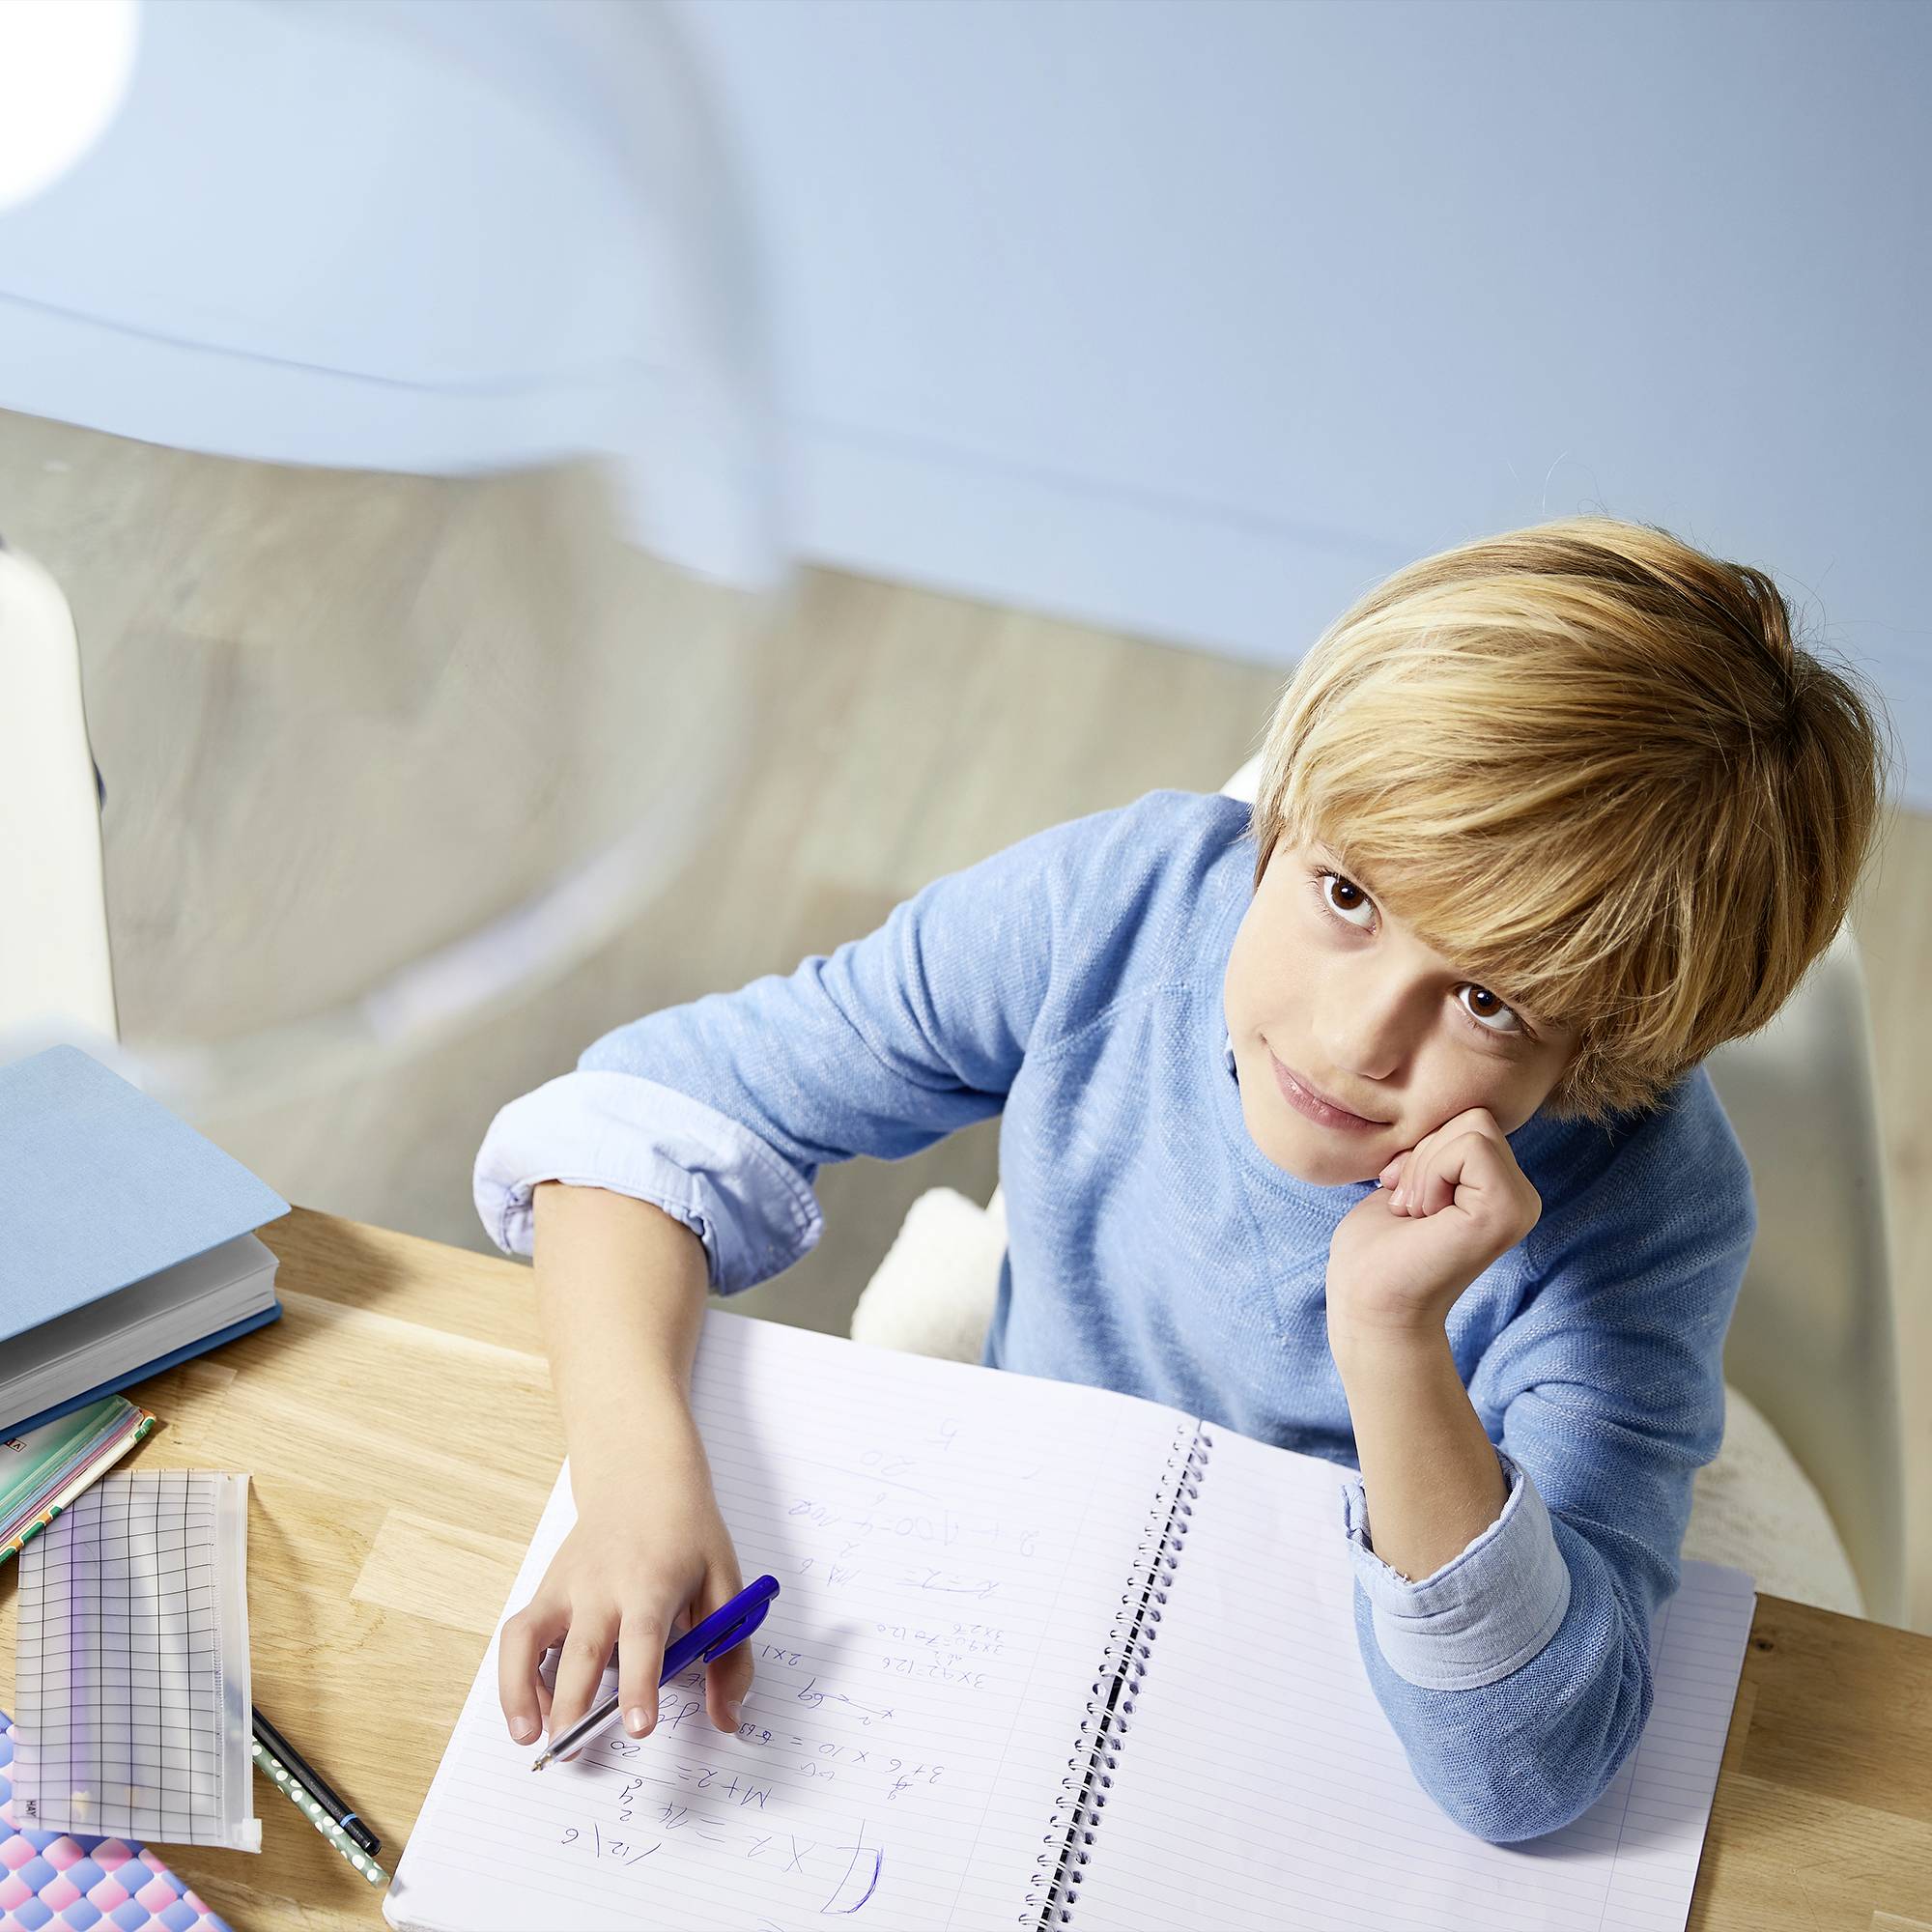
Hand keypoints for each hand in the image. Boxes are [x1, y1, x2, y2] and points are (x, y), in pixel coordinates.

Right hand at [496, 1431, 751, 1754]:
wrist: (642, 1477)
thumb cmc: (688, 1536)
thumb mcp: (727, 1584)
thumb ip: (731, 1656)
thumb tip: (728, 1720)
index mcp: (653, 1582)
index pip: (644, 1637)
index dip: (641, 1683)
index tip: (639, 1727)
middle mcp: (602, 1585)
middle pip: (584, 1648)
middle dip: (574, 1702)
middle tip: (572, 1750)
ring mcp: (566, 1586)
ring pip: (530, 1638)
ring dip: (522, 1690)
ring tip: (530, 1738)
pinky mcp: (545, 1590)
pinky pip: (517, 1635)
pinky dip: (513, 1675)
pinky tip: (527, 1711)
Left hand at [1326, 1106, 1541, 1341]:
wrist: (1369, 1303)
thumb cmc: (1378, 1248)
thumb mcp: (1412, 1179)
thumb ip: (1439, 1148)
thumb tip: (1443, 1106)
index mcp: (1500, 1189)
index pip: (1471, 1119)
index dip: (1425, 1147)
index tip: (1405, 1193)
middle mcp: (1521, 1197)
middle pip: (1473, 1117)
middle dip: (1424, 1153)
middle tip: (1411, 1206)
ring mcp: (1520, 1205)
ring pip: (1472, 1126)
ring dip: (1424, 1167)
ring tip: (1417, 1214)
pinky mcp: (1506, 1212)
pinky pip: (1469, 1146)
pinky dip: (1431, 1173)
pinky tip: (1425, 1217)